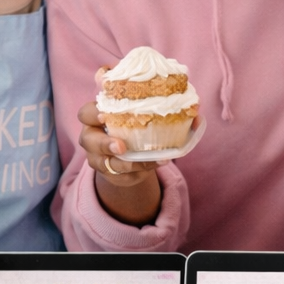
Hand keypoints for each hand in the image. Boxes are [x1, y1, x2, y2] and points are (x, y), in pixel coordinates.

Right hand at [78, 67, 166, 226]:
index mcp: (98, 116)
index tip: (105, 112)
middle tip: (121, 145)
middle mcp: (92, 136)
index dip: (93, 111)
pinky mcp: (109, 175)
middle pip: (86, 138)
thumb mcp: (146, 113)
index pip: (87, 111)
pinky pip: (119, 177)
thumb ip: (164, 106)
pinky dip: (136, 172)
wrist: (133, 156)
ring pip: (102, 162)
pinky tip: (152, 167)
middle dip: (102, 142)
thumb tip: (197, 110)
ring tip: (143, 161)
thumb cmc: (137, 126)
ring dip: (123, 163)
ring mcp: (98, 158)